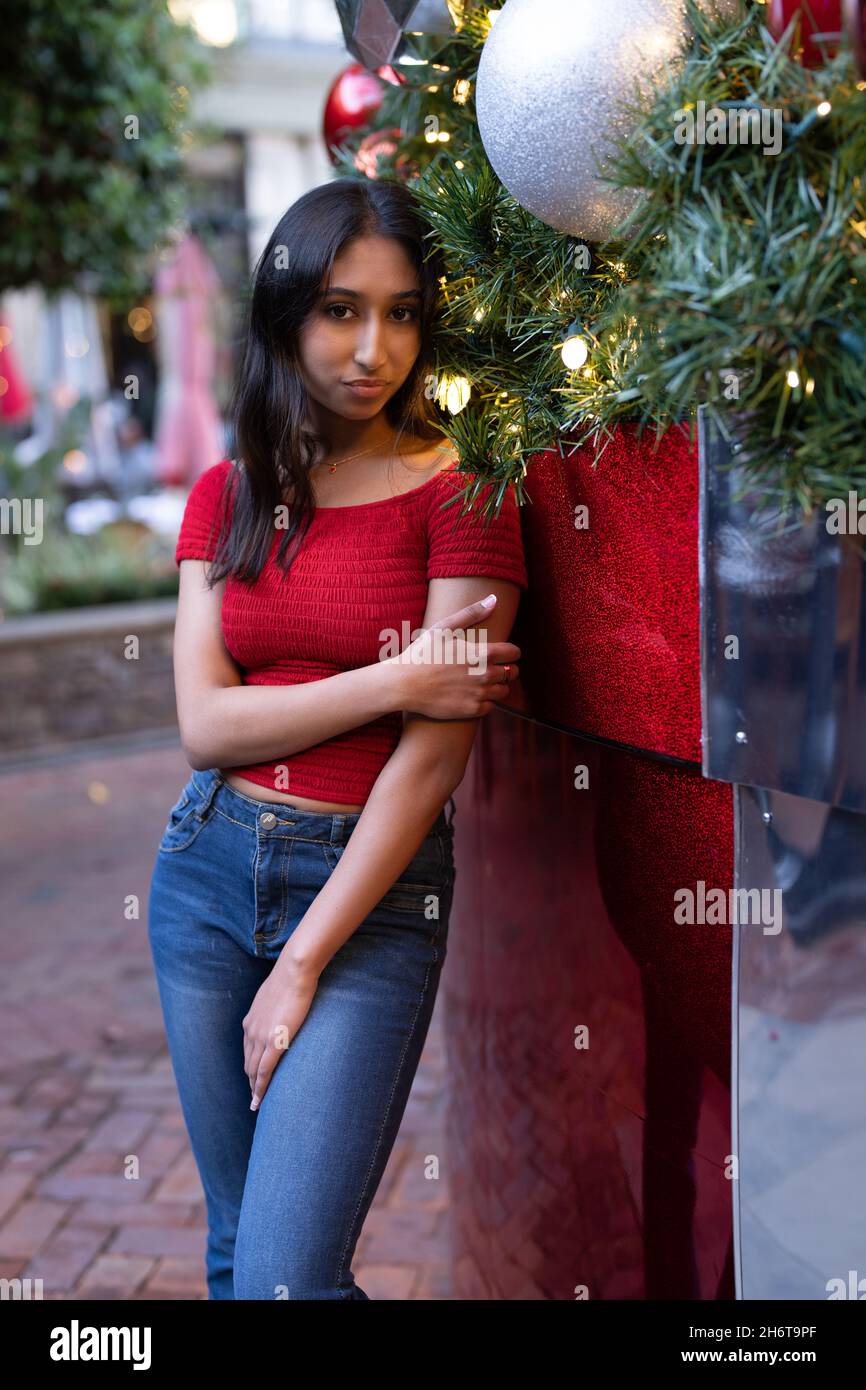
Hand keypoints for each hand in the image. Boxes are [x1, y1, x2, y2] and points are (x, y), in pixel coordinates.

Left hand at [242, 958, 319, 1110]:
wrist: (294, 972)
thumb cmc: (291, 978)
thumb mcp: (277, 993)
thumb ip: (276, 1006)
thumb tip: (284, 1007)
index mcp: (251, 1020)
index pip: (247, 1049)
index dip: (250, 1065)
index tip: (252, 1077)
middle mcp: (250, 1031)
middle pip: (248, 1063)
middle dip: (250, 1080)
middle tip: (254, 1097)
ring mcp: (260, 1037)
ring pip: (253, 1071)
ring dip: (254, 1088)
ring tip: (256, 1103)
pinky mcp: (273, 1043)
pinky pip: (264, 1071)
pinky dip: (260, 1088)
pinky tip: (259, 1100)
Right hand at [387, 595, 521, 719]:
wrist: (403, 684)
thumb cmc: (422, 653)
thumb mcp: (444, 628)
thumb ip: (471, 613)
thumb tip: (494, 599)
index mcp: (482, 653)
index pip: (514, 653)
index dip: (511, 652)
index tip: (503, 653)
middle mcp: (485, 674)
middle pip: (512, 673)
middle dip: (506, 669)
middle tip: (493, 668)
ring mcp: (479, 694)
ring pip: (503, 692)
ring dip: (497, 686)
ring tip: (482, 682)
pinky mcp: (471, 710)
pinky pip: (490, 707)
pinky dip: (485, 702)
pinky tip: (473, 695)